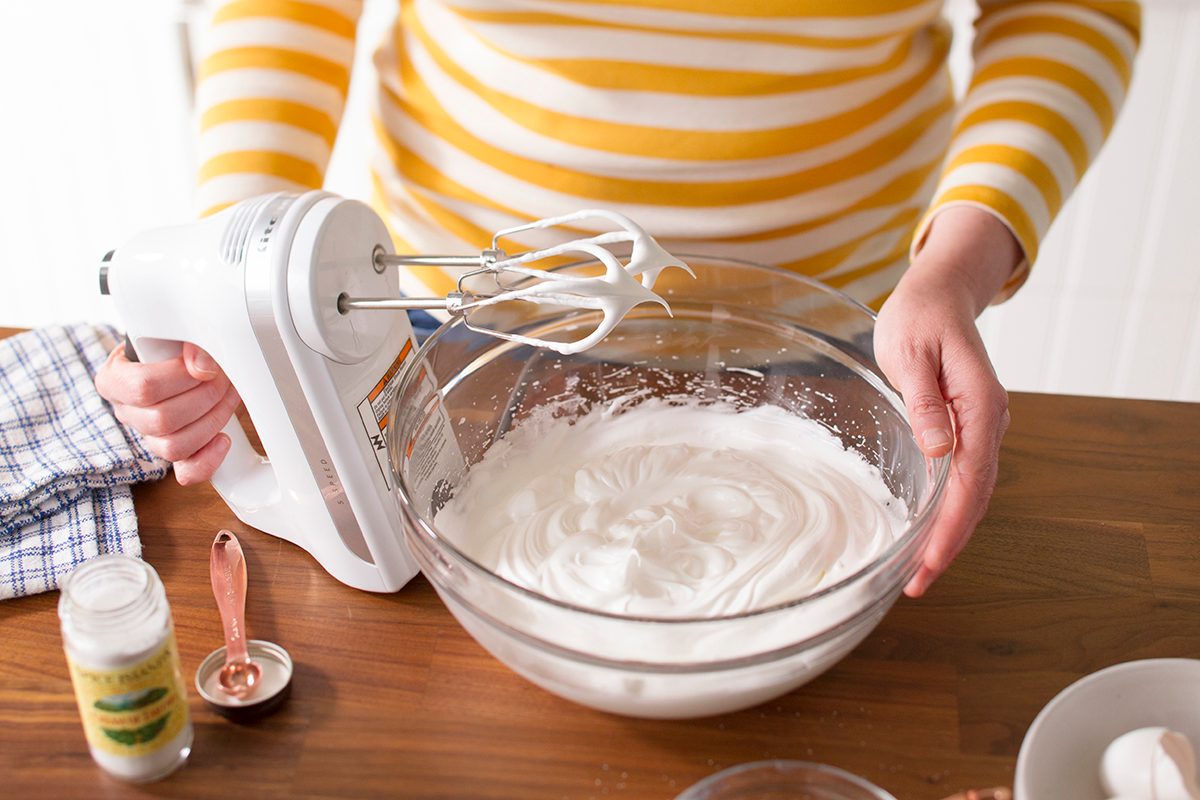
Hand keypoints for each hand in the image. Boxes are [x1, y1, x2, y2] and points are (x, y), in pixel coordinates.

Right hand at [94, 342, 239, 484]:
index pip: (142, 387)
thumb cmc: (177, 346)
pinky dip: (208, 460)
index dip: (181, 377)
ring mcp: (149, 436)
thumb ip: (187, 342)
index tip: (204, 365)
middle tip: (223, 378)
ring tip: (228, 396)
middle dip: (204, 397)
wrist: (185, 358)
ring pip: (173, 447)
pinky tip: (223, 439)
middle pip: (161, 420)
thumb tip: (203, 367)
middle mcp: (128, 412)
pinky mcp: (175, 453)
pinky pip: (186, 472)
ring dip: (212, 421)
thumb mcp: (176, 333)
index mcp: (114, 380)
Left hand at [874, 206, 1020, 596]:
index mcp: (980, 404)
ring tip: (920, 571)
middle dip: (949, 543)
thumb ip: (925, 401)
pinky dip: (948, 509)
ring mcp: (981, 426)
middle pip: (975, 495)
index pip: (970, 480)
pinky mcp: (967, 427)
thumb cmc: (919, 317)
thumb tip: (939, 450)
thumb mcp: (911, 352)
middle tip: (917, 584)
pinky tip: (928, 532)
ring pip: (972, 491)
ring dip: (949, 532)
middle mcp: (988, 421)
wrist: (939, 294)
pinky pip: (963, 477)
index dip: (950, 526)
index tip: (928, 562)